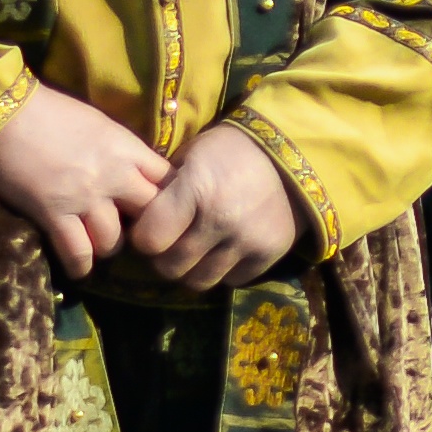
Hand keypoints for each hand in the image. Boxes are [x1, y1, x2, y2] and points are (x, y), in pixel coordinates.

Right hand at [0, 87, 171, 276]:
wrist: (2, 113)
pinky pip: (78, 252)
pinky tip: (79, 269)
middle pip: (150, 215)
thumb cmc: (47, 110)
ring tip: (98, 247)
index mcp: (127, 148)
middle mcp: (114, 175)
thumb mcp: (97, 124)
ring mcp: (85, 197)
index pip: (167, 180)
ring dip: (107, 247)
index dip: (166, 197)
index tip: (157, 208)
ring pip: (114, 240)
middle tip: (131, 234)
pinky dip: (80, 265)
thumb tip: (132, 168)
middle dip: (143, 227)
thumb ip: (119, 150)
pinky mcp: (53, 214)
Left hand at [119, 123, 309, 293]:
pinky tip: (226, 248)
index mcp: (196, 190)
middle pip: (171, 266)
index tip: (151, 229)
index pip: (149, 240)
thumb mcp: (190, 158)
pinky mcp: (269, 254)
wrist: (292, 152)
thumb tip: (139, 225)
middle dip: (165, 257)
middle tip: (172, 242)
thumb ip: (164, 193)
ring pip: (199, 281)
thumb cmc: (229, 150)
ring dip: (192, 269)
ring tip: (197, 249)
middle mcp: (221, 220)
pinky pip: (232, 280)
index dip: (144, 237)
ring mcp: (248, 241)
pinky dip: (224, 269)